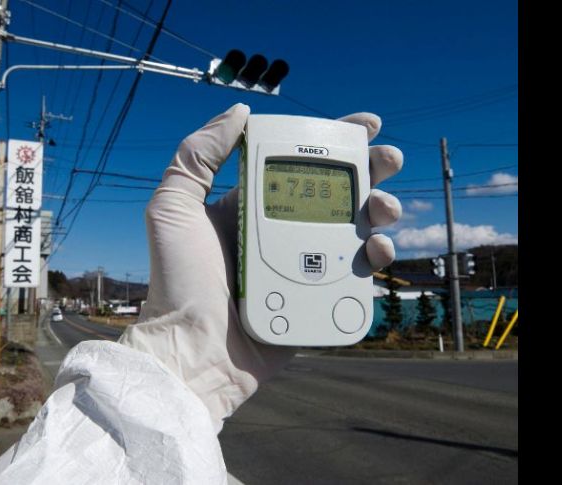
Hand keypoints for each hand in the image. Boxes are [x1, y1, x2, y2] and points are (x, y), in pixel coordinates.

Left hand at [118, 103, 402, 432]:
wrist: (192, 350)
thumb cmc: (177, 281)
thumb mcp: (173, 208)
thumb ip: (197, 156)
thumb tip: (240, 111)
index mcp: (253, 206)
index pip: (300, 163)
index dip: (335, 141)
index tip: (367, 123)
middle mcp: (282, 231)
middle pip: (339, 192)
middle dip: (371, 171)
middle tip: (388, 160)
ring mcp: (304, 267)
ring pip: (357, 230)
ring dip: (381, 211)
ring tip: (383, 209)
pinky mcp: (319, 300)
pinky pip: (358, 275)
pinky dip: (376, 258)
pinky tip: (377, 249)